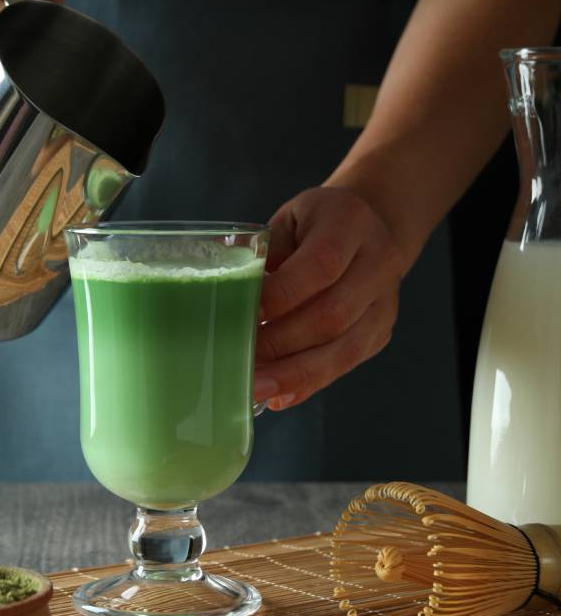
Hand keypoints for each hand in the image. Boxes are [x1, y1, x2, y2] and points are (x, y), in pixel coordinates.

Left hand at [253, 187, 404, 409]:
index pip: (321, 265)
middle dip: (281, 342)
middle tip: (239, 357)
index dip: (281, 295)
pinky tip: (279, 394)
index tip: (241, 312)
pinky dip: (309, 383)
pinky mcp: (380, 331)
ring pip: (344, 348)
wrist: (372, 225)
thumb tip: (229, 296)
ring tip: (255, 388)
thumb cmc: (317, 224)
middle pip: (333, 314)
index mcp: (350, 223)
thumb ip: (265, 253)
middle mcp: (379, 263)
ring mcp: (385, 302)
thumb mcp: (289, 221)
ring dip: (294, 373)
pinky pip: (346, 364)